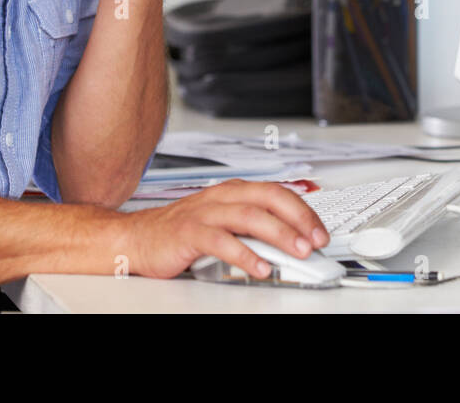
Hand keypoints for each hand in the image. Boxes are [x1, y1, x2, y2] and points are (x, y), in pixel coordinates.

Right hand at [120, 179, 329, 278]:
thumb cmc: (183, 232)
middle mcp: (221, 197)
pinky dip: (244, 254)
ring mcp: (205, 213)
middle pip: (268, 198)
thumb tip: (291, 242)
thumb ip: (253, 228)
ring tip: (298, 252)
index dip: (303, 210)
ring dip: (278, 234)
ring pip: (249, 216)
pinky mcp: (189, 232)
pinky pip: (222, 242)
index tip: (320, 231)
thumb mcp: (224, 224)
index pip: (277, 193)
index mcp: (233, 192)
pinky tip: (260, 267)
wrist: (138, 238)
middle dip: (297, 218)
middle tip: (316, 240)